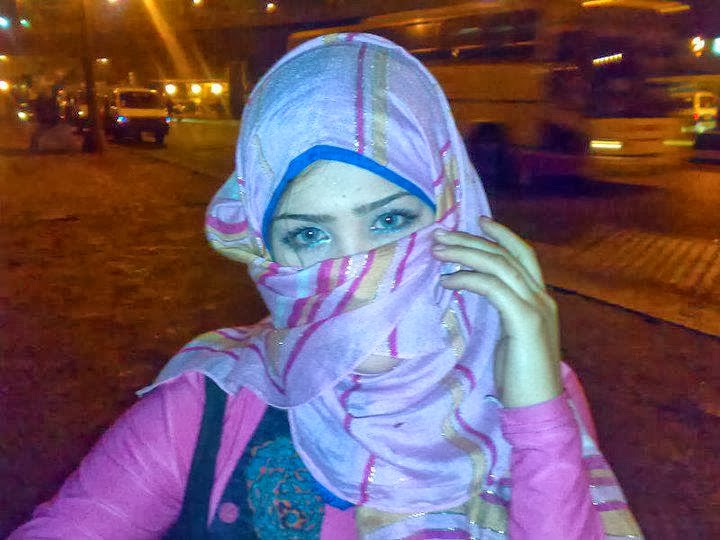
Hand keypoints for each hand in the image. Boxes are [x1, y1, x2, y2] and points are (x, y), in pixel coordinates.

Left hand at [432, 219, 561, 407]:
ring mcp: (536, 307)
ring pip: (499, 265)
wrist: (538, 406)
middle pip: (507, 254)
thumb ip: (503, 310)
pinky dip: (467, 279)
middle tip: (441, 234)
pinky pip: (493, 287)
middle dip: (473, 240)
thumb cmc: (520, 376)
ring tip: (438, 251)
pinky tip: (447, 281)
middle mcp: (542, 298)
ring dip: (465, 253)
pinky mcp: (525, 321)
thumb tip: (477, 288)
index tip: (478, 221)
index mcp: (540, 300)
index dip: (502, 235)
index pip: (523, 256)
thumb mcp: (510, 335)